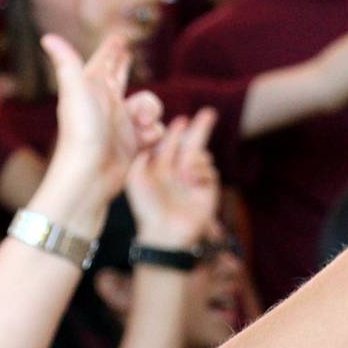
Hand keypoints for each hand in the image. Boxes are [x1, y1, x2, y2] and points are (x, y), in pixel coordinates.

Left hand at [44, 31, 165, 203]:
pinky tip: (147, 140)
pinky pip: (154, 131)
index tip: (118, 38)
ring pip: (147, 105)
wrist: (89, 175)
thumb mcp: (74, 91)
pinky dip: (155, 134)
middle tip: (129, 55)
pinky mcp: (134, 145)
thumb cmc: (80, 132)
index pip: (104, 62)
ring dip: (151, 110)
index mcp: (94, 89)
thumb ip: (66, 62)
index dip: (111, 49)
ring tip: (144, 123)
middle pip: (122, 77)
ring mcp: (122, 125)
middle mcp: (108, 104)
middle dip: (126, 66)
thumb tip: (47, 37)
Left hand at [127, 109, 220, 249]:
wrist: (164, 233)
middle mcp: (178, 171)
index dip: (176, 130)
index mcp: (160, 167)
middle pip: (192, 143)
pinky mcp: (207, 191)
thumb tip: (151, 145)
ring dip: (197, 158)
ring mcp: (193, 181)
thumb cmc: (147, 208)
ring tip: (185, 173)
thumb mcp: (135, 179)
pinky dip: (203, 171)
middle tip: (209, 113)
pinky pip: (211, 171)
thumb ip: (141, 158)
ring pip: (203, 156)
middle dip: (201, 128)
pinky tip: (192, 180)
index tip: (181, 121)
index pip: (170, 142)